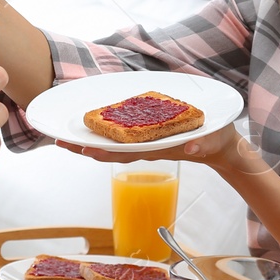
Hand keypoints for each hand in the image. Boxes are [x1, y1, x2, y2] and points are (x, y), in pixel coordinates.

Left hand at [53, 123, 245, 168]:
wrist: (221, 146)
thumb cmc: (216, 140)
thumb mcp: (212, 140)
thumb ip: (203, 144)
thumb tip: (191, 148)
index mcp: (159, 148)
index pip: (127, 153)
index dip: (106, 152)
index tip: (85, 150)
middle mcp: (147, 147)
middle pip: (112, 150)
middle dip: (86, 147)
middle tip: (59, 142)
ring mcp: (146, 143)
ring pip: (113, 144)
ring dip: (90, 141)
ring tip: (65, 137)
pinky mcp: (148, 136)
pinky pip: (122, 136)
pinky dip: (105, 132)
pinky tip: (90, 127)